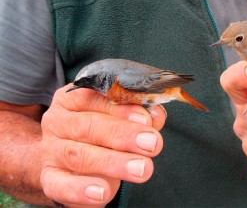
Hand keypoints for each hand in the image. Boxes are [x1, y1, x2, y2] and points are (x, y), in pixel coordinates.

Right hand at [40, 84, 165, 206]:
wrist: (67, 161)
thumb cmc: (99, 134)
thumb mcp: (117, 118)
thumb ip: (138, 115)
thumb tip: (156, 114)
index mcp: (73, 98)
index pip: (95, 96)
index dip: (122, 107)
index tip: (146, 118)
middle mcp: (58, 121)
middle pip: (88, 125)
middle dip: (123, 135)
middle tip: (152, 144)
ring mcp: (51, 150)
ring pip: (80, 155)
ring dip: (113, 162)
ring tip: (141, 169)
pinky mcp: (49, 178)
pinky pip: (61, 185)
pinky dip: (82, 189)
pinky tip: (102, 192)